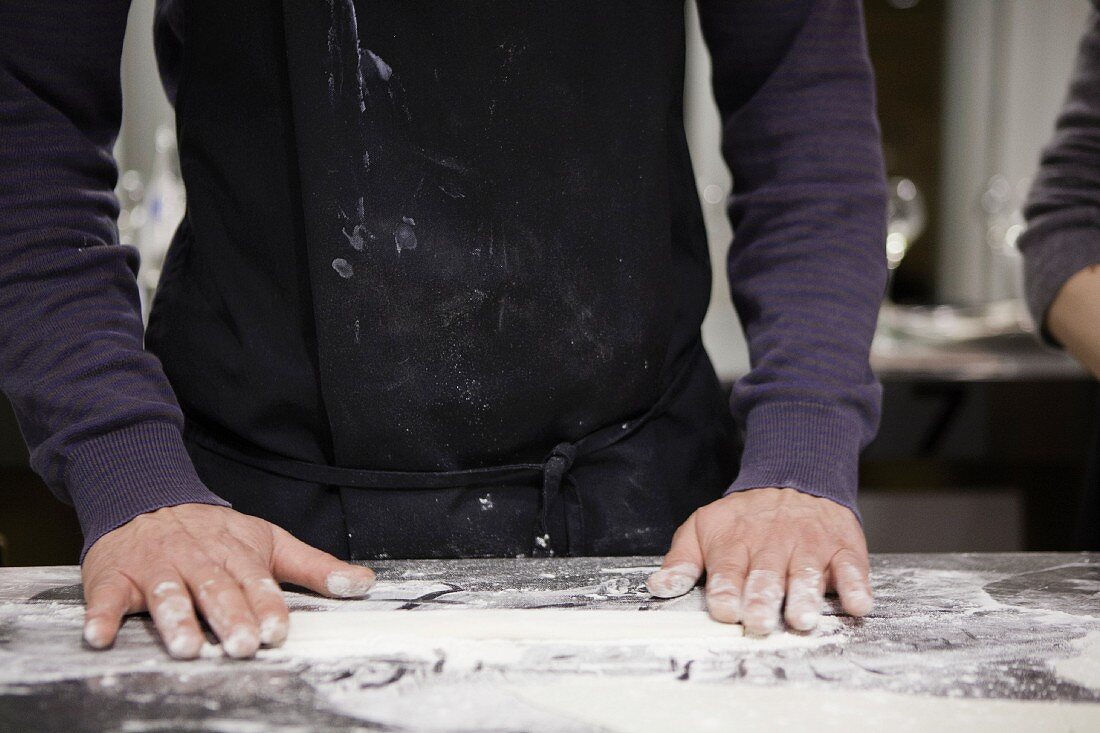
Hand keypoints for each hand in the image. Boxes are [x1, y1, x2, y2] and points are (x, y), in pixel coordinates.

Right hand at [81, 503, 375, 658]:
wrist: (146, 495)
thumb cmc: (214, 531)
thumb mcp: (269, 541)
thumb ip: (314, 567)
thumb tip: (364, 585)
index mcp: (237, 554)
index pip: (255, 581)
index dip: (267, 606)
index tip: (278, 631)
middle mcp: (197, 559)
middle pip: (215, 589)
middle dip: (229, 617)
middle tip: (242, 645)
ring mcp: (155, 567)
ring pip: (166, 593)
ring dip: (174, 619)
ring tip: (186, 646)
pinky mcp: (114, 576)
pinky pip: (105, 597)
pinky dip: (101, 616)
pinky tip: (100, 636)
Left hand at [646, 487, 871, 634]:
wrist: (797, 475)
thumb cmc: (746, 516)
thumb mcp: (705, 527)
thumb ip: (683, 560)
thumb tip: (659, 587)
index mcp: (736, 543)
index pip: (728, 570)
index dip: (726, 591)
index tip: (725, 609)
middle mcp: (773, 545)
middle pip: (766, 575)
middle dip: (762, 600)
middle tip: (760, 623)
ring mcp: (809, 546)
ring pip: (806, 573)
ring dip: (805, 597)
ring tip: (802, 619)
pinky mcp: (842, 548)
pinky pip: (851, 567)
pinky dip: (855, 586)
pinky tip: (856, 604)